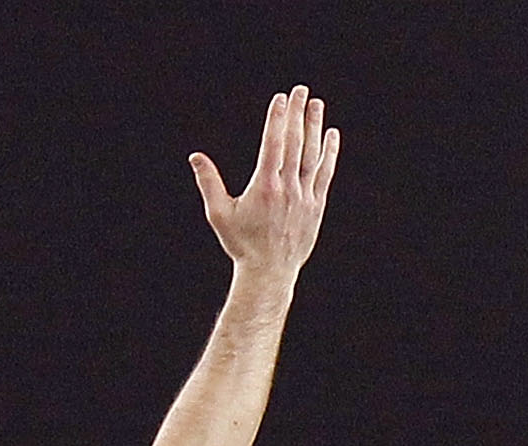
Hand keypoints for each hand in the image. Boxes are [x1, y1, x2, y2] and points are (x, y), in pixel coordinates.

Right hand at [191, 86, 340, 279]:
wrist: (269, 272)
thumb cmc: (241, 244)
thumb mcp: (219, 214)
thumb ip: (209, 183)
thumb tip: (196, 157)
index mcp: (264, 186)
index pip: (273, 143)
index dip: (277, 118)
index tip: (281, 98)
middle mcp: (287, 187)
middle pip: (294, 142)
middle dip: (297, 114)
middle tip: (301, 90)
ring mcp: (304, 196)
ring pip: (312, 154)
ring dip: (315, 127)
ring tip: (316, 104)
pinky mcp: (316, 205)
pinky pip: (325, 173)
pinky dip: (329, 153)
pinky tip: (332, 135)